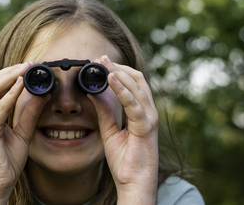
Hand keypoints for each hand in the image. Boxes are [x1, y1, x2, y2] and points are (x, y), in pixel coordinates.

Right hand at [0, 62, 49, 204]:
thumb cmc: (5, 162)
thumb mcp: (22, 133)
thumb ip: (30, 114)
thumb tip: (43, 94)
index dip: (12, 73)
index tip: (30, 66)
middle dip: (12, 70)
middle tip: (31, 63)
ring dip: (11, 76)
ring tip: (27, 67)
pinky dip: (10, 94)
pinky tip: (22, 84)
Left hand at [88, 55, 158, 203]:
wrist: (134, 185)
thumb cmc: (125, 162)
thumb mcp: (110, 131)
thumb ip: (105, 111)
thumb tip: (93, 92)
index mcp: (141, 113)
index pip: (133, 84)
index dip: (119, 71)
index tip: (101, 63)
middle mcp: (149, 112)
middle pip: (137, 80)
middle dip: (118, 67)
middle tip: (100, 58)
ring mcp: (149, 119)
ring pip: (137, 87)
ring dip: (119, 73)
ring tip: (103, 62)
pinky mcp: (146, 128)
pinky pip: (134, 104)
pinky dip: (122, 90)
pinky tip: (110, 79)